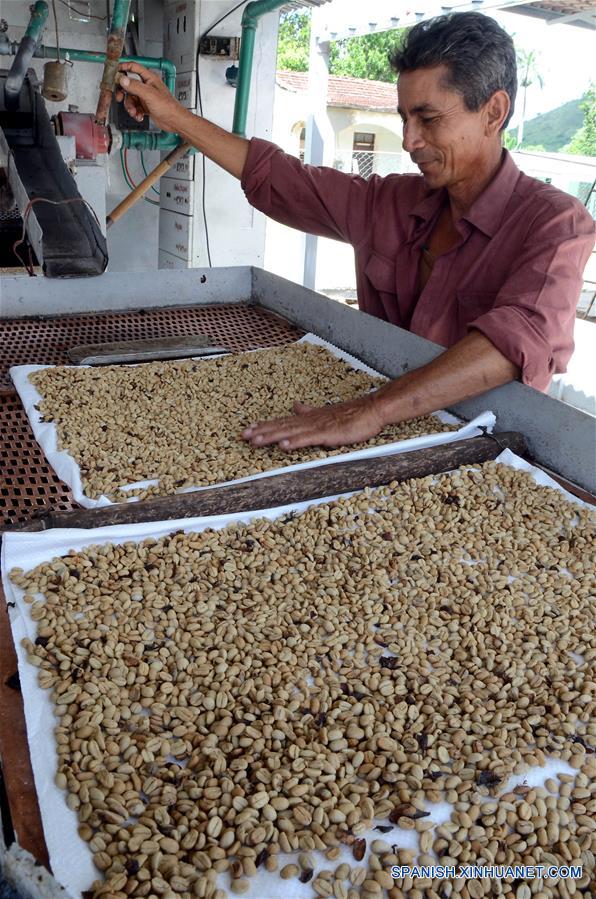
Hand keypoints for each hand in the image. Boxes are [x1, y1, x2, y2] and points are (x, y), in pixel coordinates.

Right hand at [115, 62, 187, 132]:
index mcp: (149, 78)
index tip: (114, 72)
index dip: (123, 68)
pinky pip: (134, 107)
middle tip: (119, 98)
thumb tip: (123, 79)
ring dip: (130, 106)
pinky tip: (139, 116)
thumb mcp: (149, 94)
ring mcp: (146, 96)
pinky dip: (135, 112)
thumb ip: (135, 86)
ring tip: (134, 112)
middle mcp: (147, 85)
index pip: (133, 67)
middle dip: (123, 92)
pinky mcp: (145, 106)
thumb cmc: (168, 107)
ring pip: (130, 98)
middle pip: (128, 84)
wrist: (174, 121)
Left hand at [241, 394, 386, 450]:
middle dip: (261, 431)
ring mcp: (318, 426)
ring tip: (255, 441)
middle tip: (243, 436)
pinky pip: (309, 438)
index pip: (282, 421)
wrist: (370, 410)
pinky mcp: (328, 433)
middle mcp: (309, 421)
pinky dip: (295, 442)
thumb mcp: (325, 413)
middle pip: (281, 426)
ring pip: (290, 432)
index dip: (264, 425)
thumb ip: (308, 411)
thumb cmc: (351, 414)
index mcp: (308, 417)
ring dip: (272, 436)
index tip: (248, 429)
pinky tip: (283, 445)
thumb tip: (295, 406)